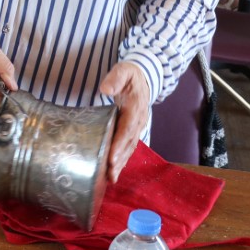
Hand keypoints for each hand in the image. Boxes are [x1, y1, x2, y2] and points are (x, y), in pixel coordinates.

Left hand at [99, 61, 150, 182]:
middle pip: (128, 143)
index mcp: (135, 108)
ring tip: (111, 178)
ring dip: (121, 163)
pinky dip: (123, 158)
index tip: (111, 159)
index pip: (126, 129)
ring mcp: (138, 126)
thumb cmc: (130, 75)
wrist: (144, 77)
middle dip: (119, 160)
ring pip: (130, 148)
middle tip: (110, 175)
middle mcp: (138, 120)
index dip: (119, 145)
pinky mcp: (134, 129)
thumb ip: (115, 79)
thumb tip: (105, 89)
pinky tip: (115, 169)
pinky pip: (129, 146)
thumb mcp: (123, 71)